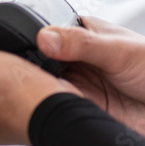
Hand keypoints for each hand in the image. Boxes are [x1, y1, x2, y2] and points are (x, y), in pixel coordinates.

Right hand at [39, 17, 144, 143]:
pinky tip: (63, 107)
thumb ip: (81, 43)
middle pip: (38, 63)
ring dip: (45, 92)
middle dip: (35, 70)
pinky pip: (58, 111)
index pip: (43, 35)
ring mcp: (78, 85)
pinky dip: (56, 111)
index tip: (25, 51)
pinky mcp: (82, 110)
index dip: (31, 42)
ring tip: (55, 91)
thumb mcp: (119, 49)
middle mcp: (74, 60)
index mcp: (78, 34)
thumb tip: (45, 37)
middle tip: (39, 74)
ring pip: (46, 88)